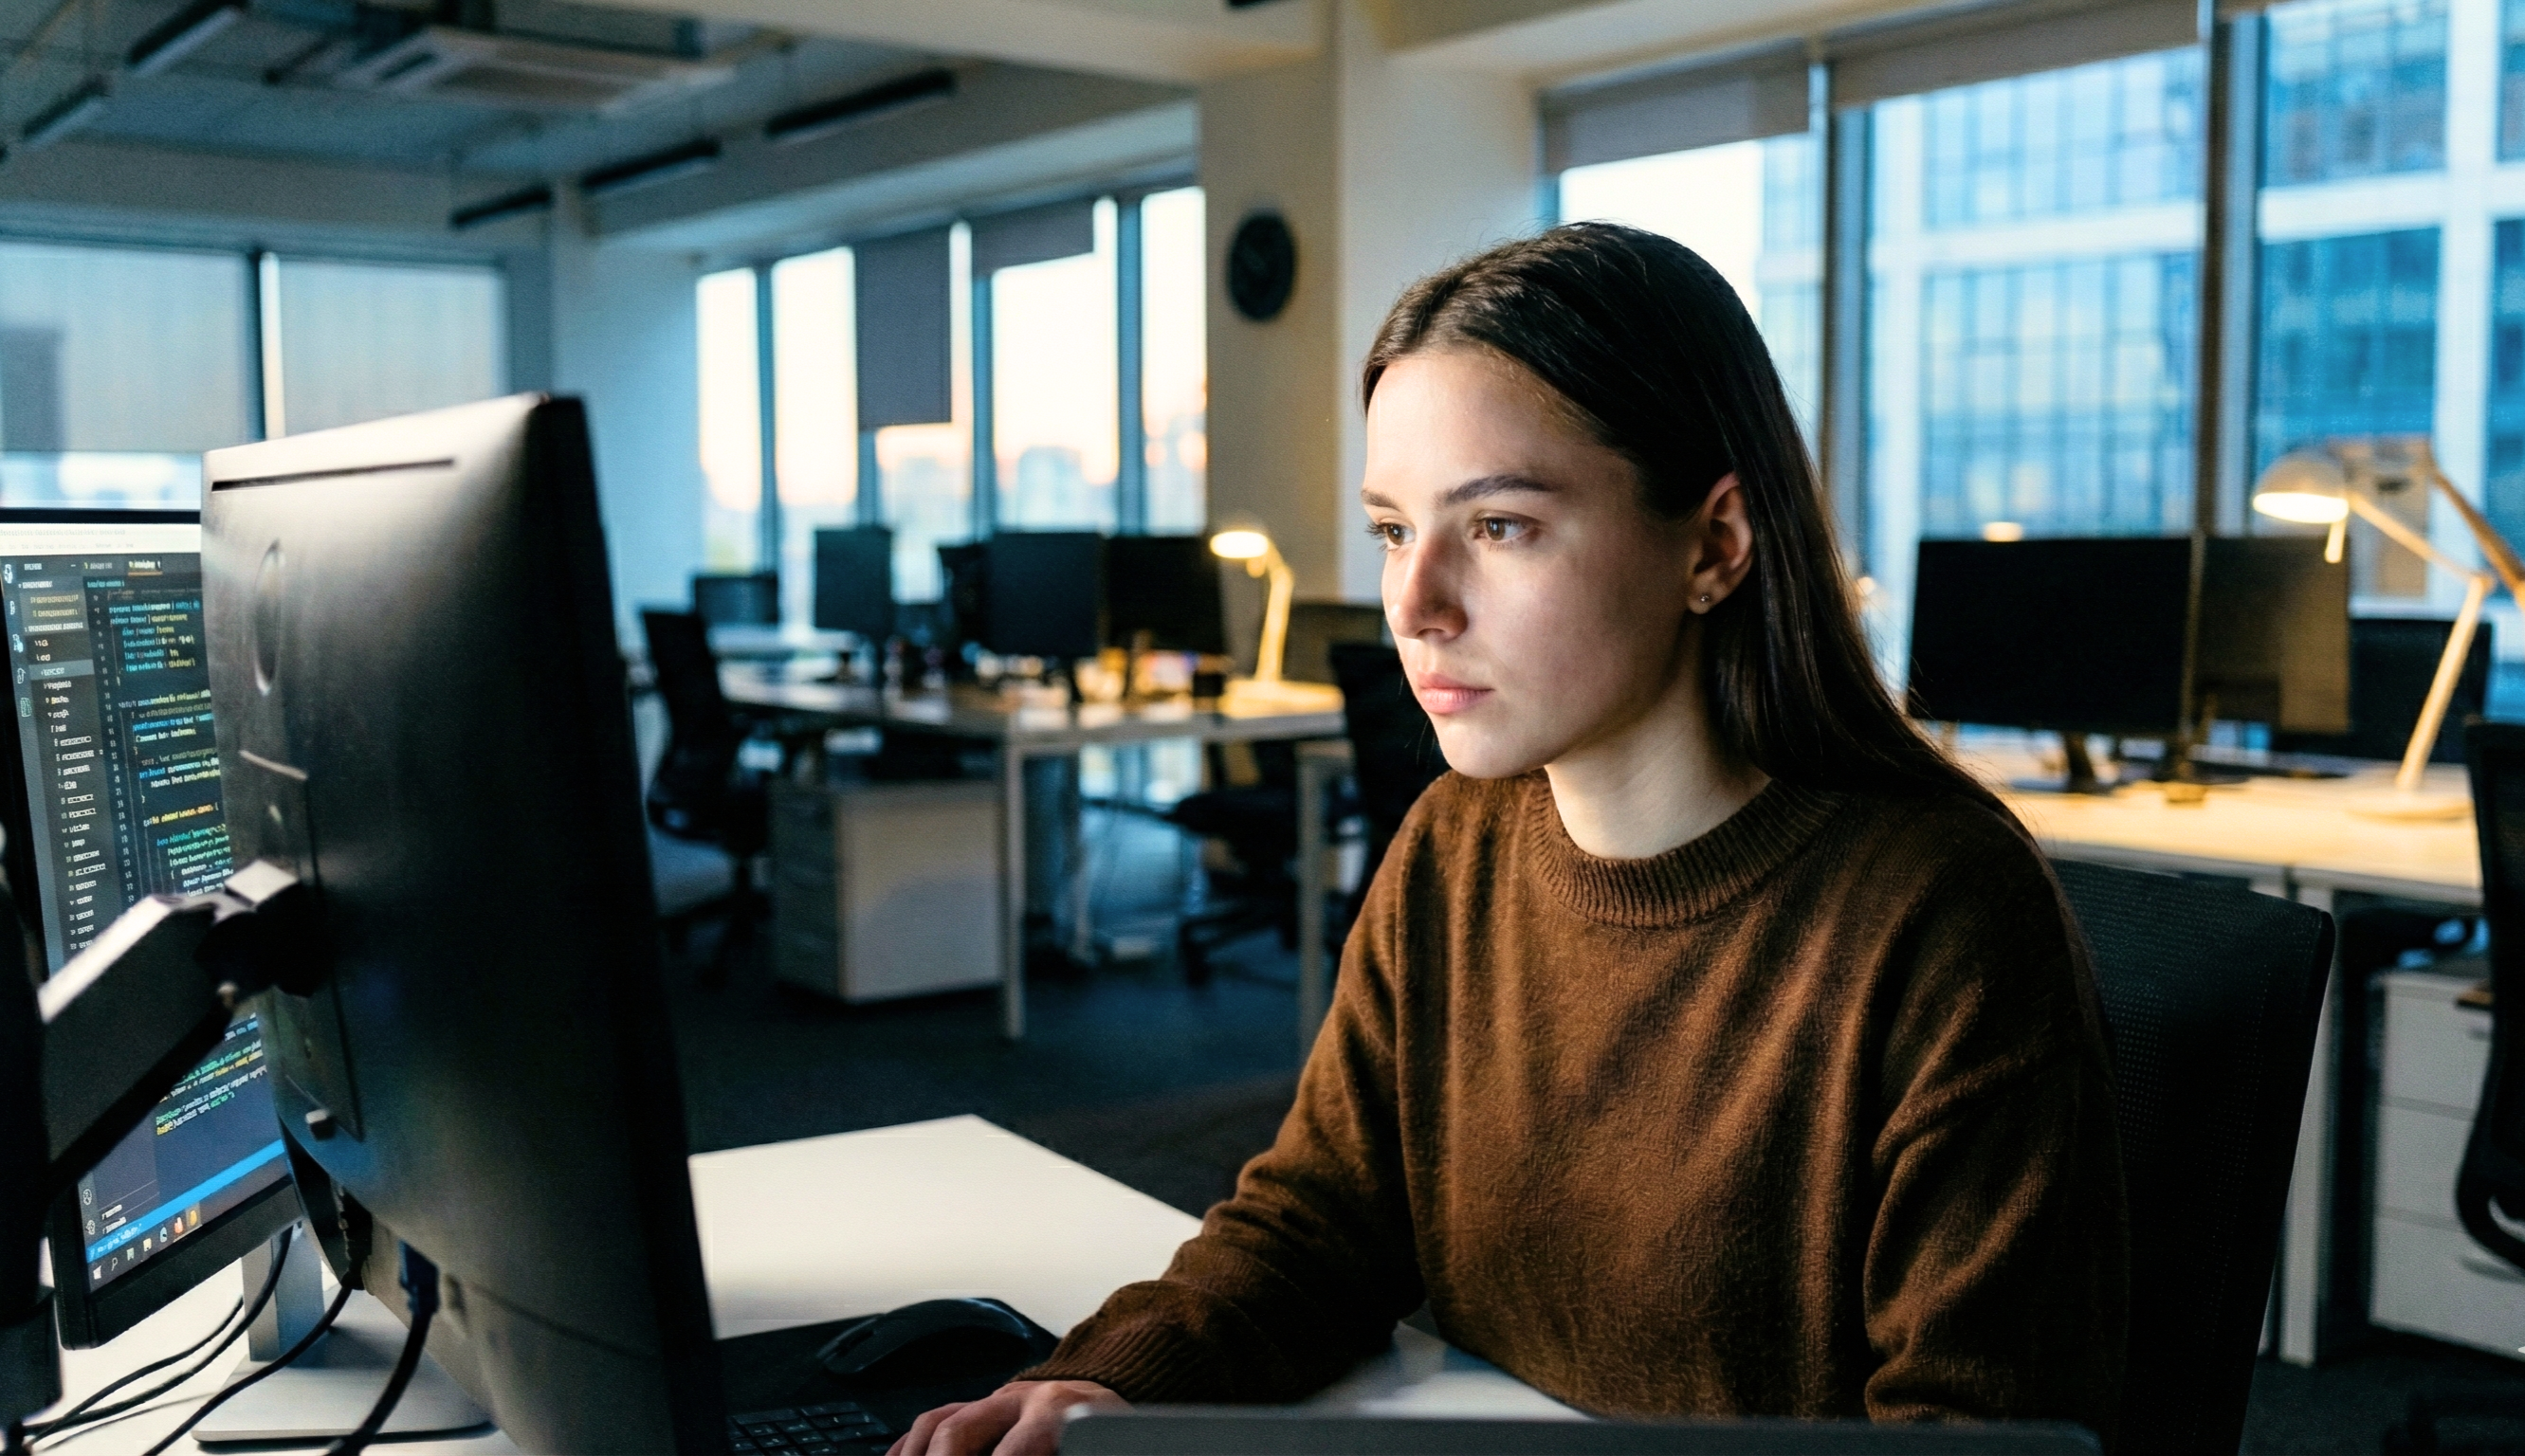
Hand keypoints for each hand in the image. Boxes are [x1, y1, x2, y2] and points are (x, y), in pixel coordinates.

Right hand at [886, 1380, 1126, 1455]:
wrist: (1118, 1398)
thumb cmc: (1116, 1435)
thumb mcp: (1102, 1443)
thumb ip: (1077, 1447)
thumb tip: (1034, 1450)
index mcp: (1059, 1411)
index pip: (1011, 1451)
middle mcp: (1023, 1397)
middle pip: (958, 1427)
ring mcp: (999, 1398)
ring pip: (940, 1419)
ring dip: (916, 1454)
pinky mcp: (986, 1405)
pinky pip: (937, 1418)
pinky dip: (912, 1445)